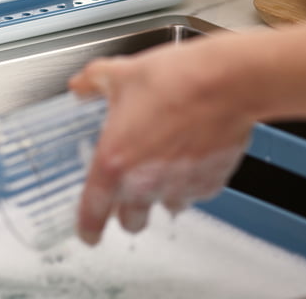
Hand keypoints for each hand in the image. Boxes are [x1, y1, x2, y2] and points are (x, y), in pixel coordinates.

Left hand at [68, 37, 252, 244]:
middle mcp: (145, 182)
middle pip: (131, 221)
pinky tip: (189, 154)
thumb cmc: (173, 80)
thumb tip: (80, 86)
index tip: (88, 231)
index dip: (88, 227)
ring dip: (161, 193)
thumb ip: (93, 82)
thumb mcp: (120, 73)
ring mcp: (179, 185)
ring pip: (165, 207)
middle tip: (126, 189)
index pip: (93, 213)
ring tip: (162, 162)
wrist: (224, 81)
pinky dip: (190, 181)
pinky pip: (195, 192)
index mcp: (114, 160)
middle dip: (126, 212)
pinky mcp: (210, 182)